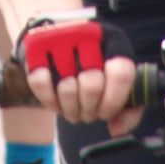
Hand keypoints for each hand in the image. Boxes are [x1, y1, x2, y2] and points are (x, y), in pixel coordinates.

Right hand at [18, 12, 137, 132]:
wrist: (59, 42)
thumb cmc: (94, 70)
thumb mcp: (118, 84)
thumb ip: (128, 109)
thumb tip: (117, 129)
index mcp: (115, 42)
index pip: (120, 74)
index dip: (113, 102)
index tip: (105, 113)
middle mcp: (88, 34)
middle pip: (92, 84)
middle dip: (89, 109)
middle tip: (87, 111)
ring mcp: (60, 37)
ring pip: (66, 87)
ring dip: (70, 108)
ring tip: (73, 105)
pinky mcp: (36, 46)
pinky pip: (39, 81)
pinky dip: (48, 99)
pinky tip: (55, 98)